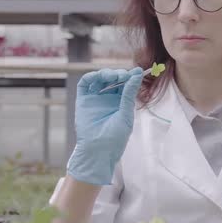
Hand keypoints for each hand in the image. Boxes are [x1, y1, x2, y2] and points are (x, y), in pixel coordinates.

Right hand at [66, 67, 143, 185]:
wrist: (99, 151)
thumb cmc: (115, 137)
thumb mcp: (126, 113)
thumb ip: (129, 93)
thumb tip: (138, 74)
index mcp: (121, 103)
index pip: (126, 84)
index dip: (131, 77)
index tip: (137, 71)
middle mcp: (108, 99)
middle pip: (113, 79)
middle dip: (119, 74)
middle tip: (124, 76)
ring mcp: (95, 99)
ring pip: (100, 79)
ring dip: (106, 73)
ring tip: (114, 76)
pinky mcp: (83, 101)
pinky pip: (85, 84)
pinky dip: (91, 76)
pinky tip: (98, 76)